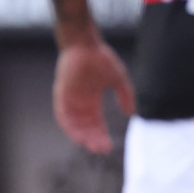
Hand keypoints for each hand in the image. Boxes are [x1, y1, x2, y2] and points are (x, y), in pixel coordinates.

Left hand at [54, 38, 134, 152]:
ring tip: (90, 145)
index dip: (101, 136)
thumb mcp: (118, 79)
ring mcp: (70, 99)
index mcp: (92, 101)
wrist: (84, 43)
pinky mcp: (61, 94)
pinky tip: (76, 134)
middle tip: (101, 149)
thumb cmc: (100, 58)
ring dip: (81, 136)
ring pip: (74, 124)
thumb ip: (125, 95)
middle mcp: (80, 103)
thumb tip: (131, 113)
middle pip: (85, 128)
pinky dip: (69, 126)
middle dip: (93, 139)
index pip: (96, 124)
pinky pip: (62, 114)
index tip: (109, 146)